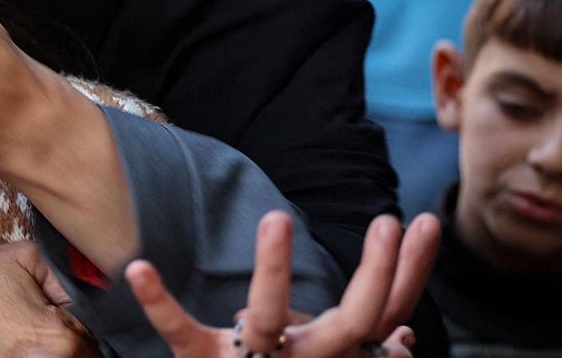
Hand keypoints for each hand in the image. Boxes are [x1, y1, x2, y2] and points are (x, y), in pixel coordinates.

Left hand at [125, 211, 439, 357]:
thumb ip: (369, 354)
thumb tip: (405, 336)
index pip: (386, 315)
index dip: (410, 274)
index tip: (425, 222)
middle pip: (353, 322)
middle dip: (375, 274)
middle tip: (386, 220)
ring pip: (268, 319)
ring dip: (272, 270)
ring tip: (276, 217)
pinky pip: (180, 332)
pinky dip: (158, 302)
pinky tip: (137, 267)